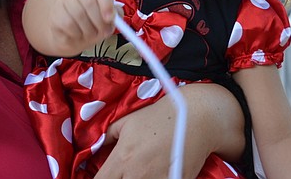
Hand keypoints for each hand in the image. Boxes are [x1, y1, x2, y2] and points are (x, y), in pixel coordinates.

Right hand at [46, 0, 115, 55]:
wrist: (69, 31)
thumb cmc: (92, 22)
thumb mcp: (106, 18)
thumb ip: (115, 16)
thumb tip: (115, 17)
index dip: (107, 3)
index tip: (110, 19)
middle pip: (90, 2)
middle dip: (99, 22)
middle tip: (102, 33)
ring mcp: (64, 0)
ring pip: (79, 15)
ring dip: (88, 31)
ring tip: (90, 34)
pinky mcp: (56, 13)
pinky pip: (68, 25)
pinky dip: (76, 34)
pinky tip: (78, 34)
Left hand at [94, 83, 244, 178]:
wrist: (194, 120)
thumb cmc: (159, 117)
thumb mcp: (126, 121)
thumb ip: (107, 136)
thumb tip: (96, 148)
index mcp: (122, 158)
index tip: (103, 175)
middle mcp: (136, 175)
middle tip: (124, 172)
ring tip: (139, 172)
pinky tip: (155, 173)